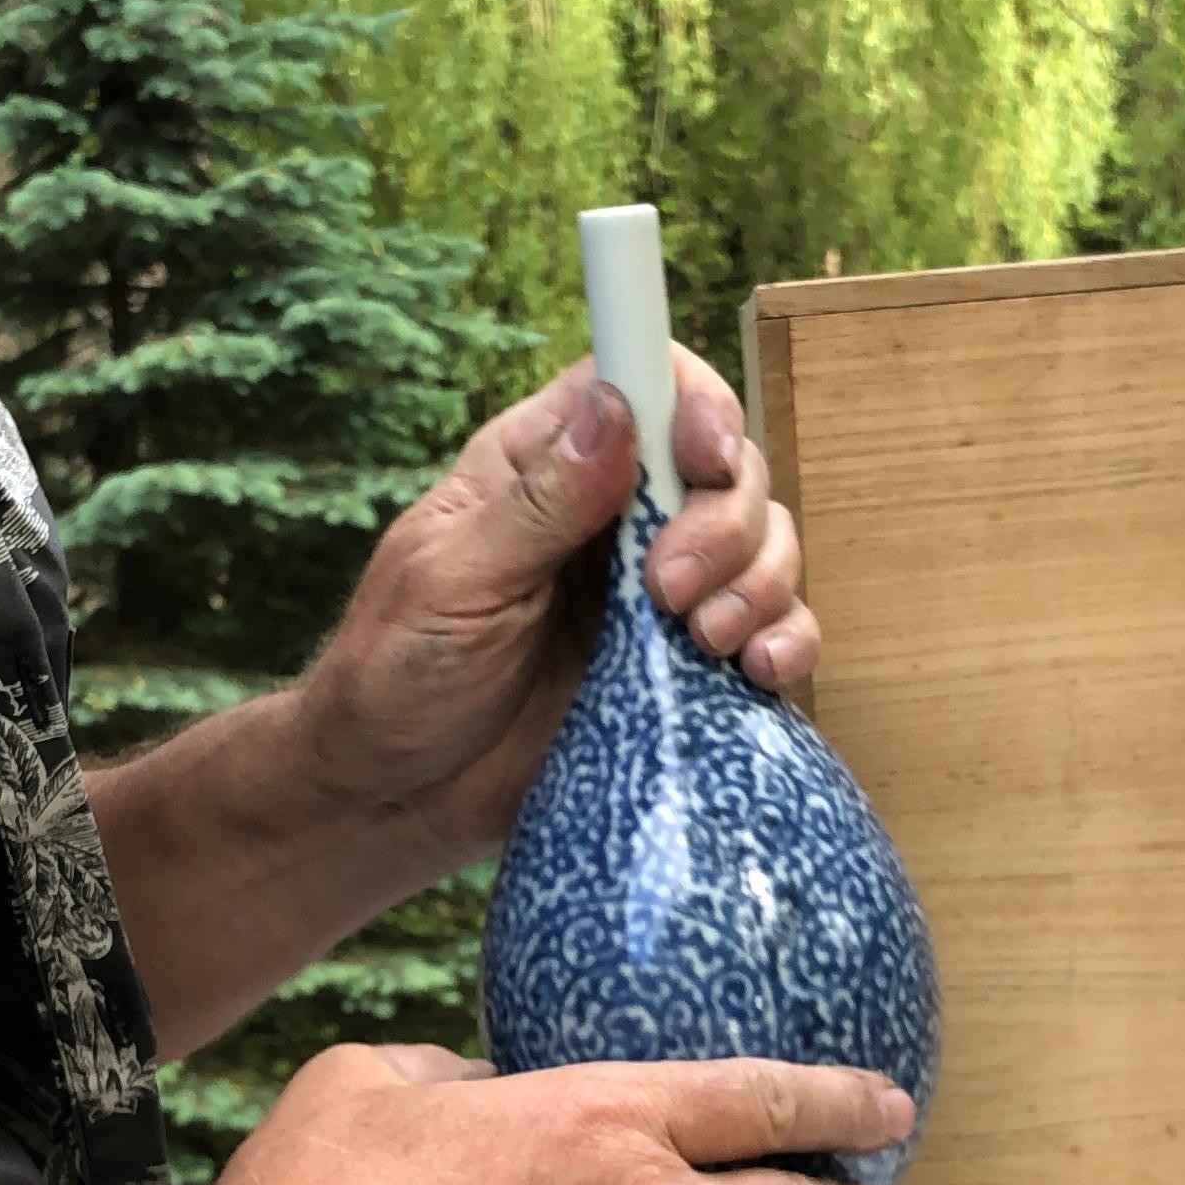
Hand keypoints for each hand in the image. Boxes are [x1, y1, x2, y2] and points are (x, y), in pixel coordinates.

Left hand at [291, 348, 815, 863]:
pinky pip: (771, 629)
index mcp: (546, 466)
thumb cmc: (397, 677)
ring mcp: (658, 592)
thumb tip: (616, 409)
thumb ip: (540, 502)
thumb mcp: (452, 580)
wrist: (398, 799)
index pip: (646, 385)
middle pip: (725, 466)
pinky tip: (760, 671)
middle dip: (724, 521)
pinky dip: (786, 639)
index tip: (702, 461)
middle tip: (668, 593)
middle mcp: (614, 516)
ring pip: (762, 542)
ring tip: (706, 641)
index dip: (695, 405)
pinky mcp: (685, 665)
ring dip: (758, 581)